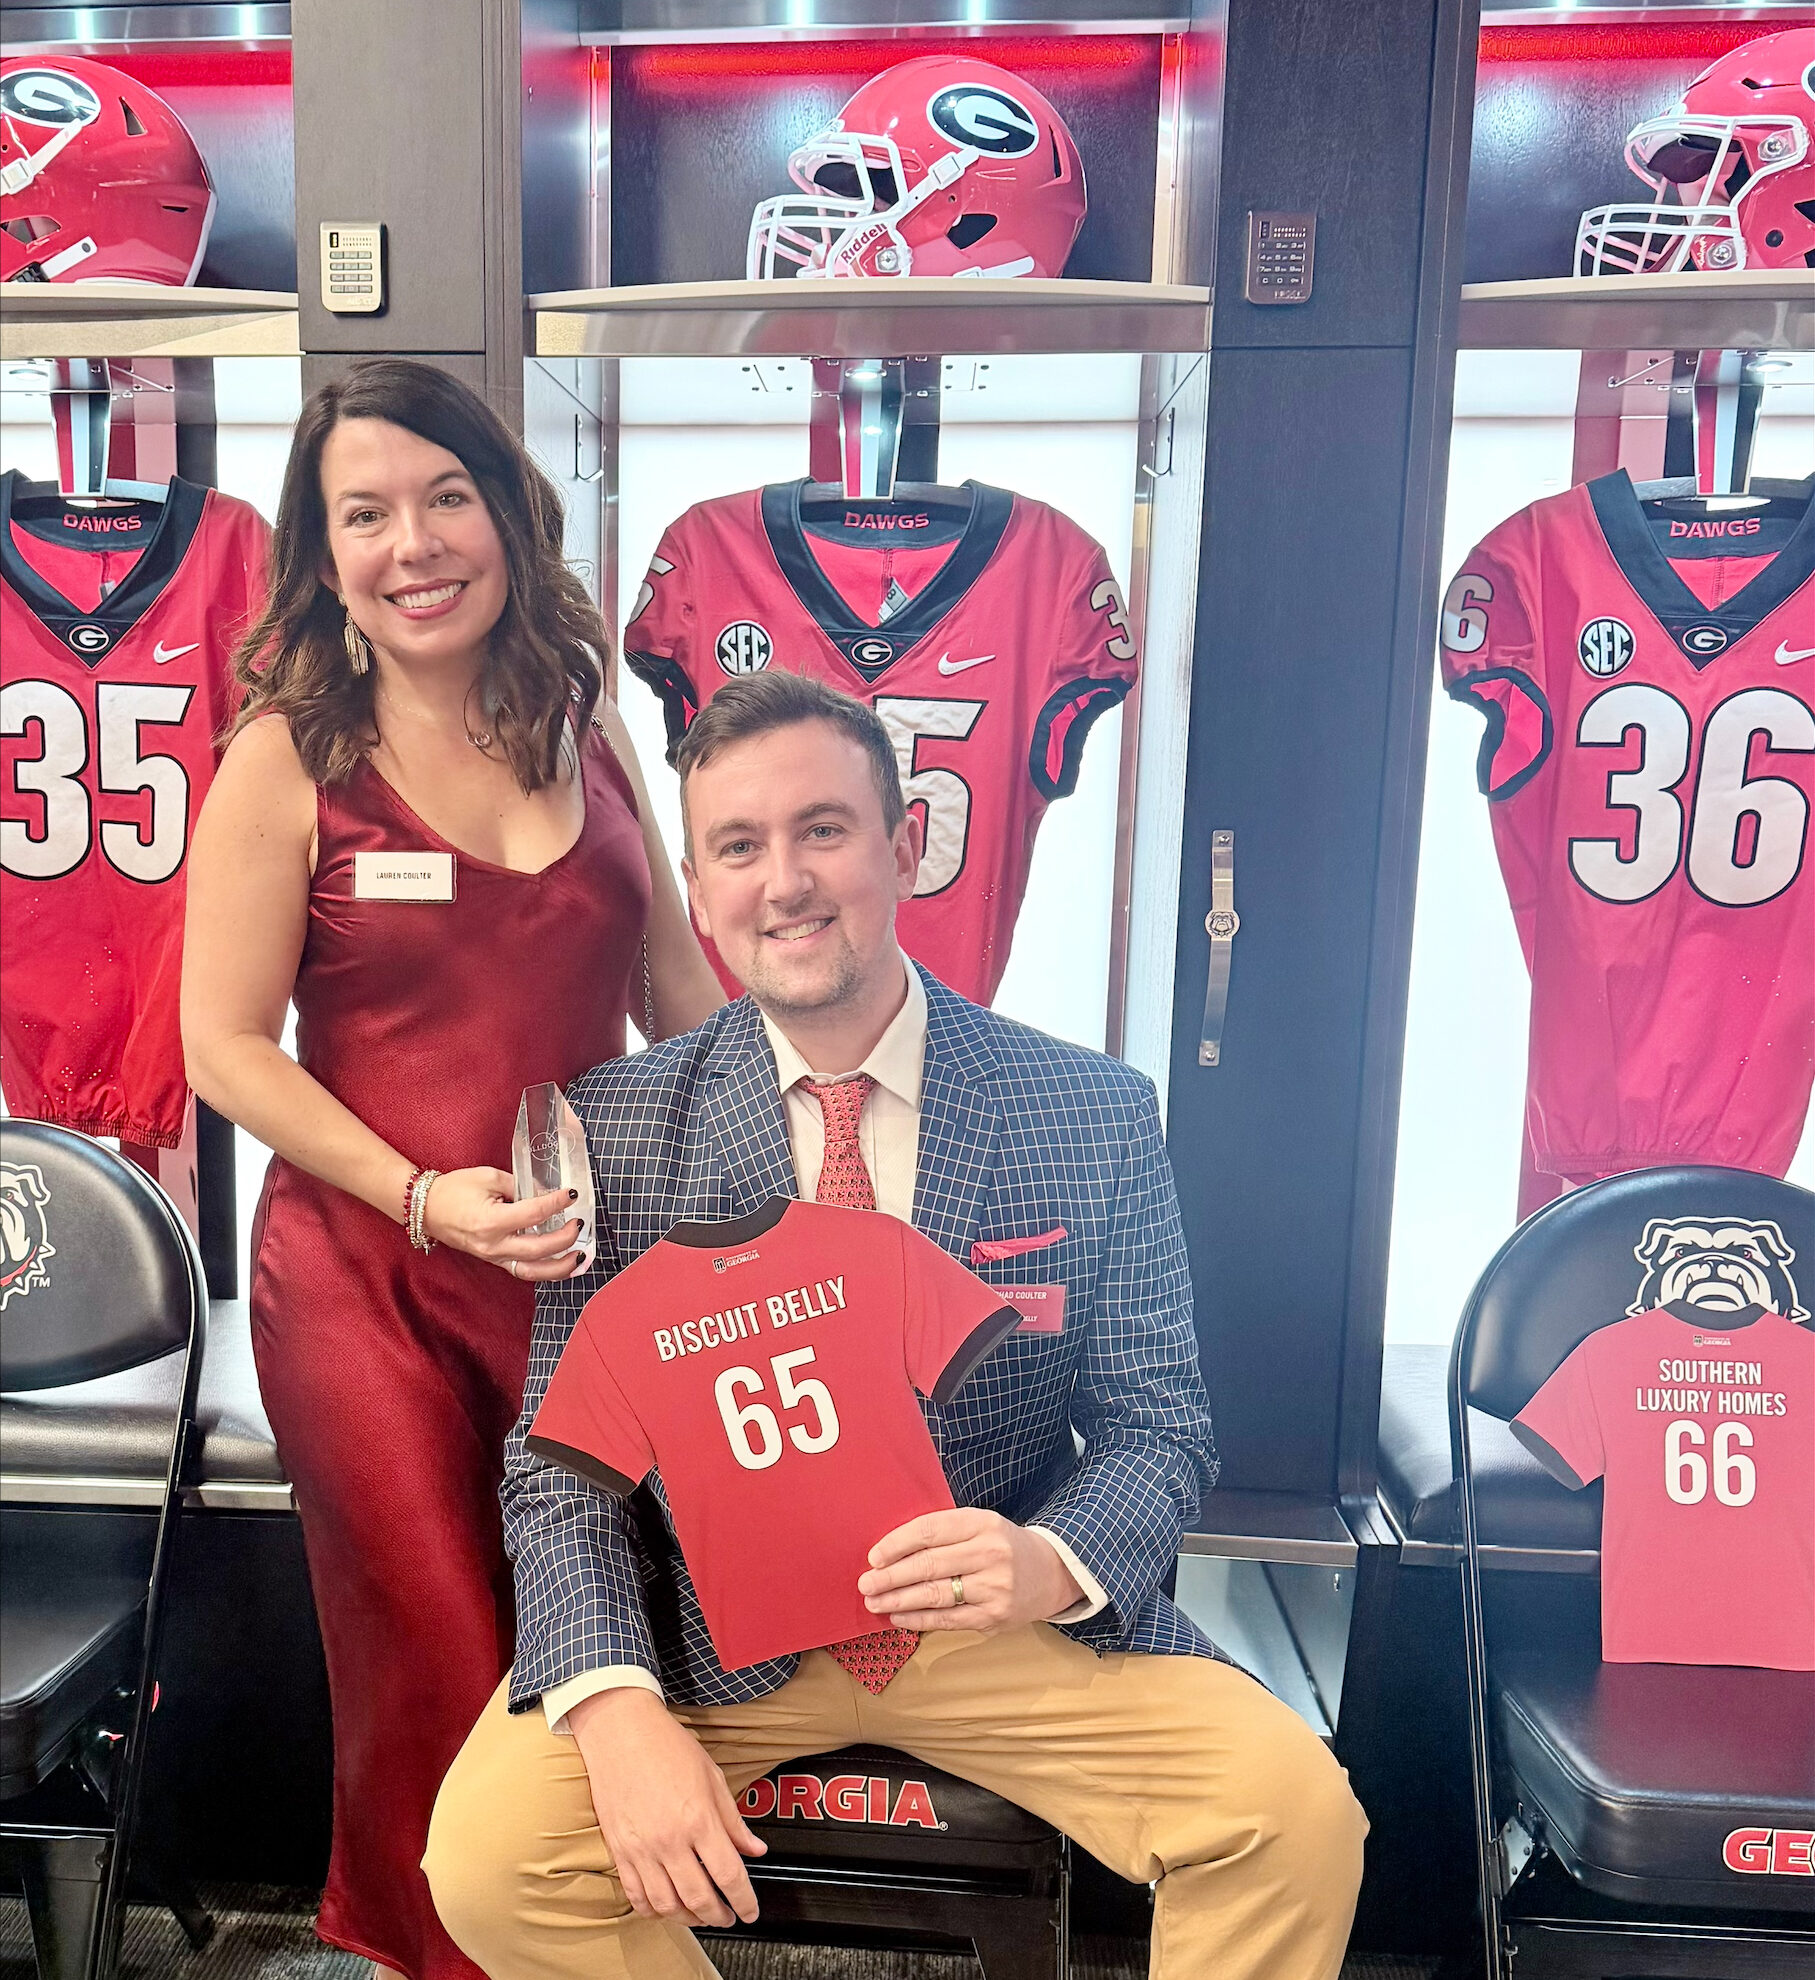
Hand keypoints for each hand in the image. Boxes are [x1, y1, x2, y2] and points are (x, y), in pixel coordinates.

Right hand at [419, 1167, 584, 1279]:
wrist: (425, 1208)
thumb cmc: (454, 1189)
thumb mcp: (489, 1177)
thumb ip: (520, 1186)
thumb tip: (546, 1194)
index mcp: (491, 1221)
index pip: (534, 1214)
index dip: (557, 1203)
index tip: (572, 1194)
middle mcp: (493, 1245)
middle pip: (539, 1249)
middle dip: (565, 1238)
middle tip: (579, 1223)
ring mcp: (492, 1256)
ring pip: (532, 1271)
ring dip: (560, 1267)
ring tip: (580, 1257)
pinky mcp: (493, 1260)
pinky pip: (522, 1270)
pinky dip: (544, 1270)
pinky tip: (561, 1263)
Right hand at [568, 1687, 765, 1928]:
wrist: (621, 1731)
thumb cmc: (666, 1746)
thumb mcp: (712, 1777)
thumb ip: (733, 1820)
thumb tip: (754, 1849)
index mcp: (698, 1819)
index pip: (729, 1875)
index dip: (745, 1900)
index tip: (750, 1910)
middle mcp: (670, 1839)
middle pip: (699, 1898)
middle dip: (719, 1915)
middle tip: (728, 1916)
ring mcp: (641, 1849)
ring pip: (667, 1905)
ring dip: (688, 1918)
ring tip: (700, 1915)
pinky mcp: (619, 1851)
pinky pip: (636, 1895)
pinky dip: (653, 1911)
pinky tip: (666, 1908)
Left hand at [858, 1508, 1082, 1633]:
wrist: (1050, 1573)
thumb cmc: (1002, 1546)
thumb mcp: (980, 1526)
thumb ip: (943, 1534)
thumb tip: (891, 1552)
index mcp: (982, 1523)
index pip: (930, 1530)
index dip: (897, 1543)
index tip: (874, 1556)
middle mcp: (990, 1553)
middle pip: (929, 1564)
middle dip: (891, 1576)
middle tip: (865, 1583)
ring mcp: (994, 1588)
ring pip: (935, 1594)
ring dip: (898, 1600)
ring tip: (874, 1602)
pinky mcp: (993, 1616)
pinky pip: (947, 1619)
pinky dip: (918, 1620)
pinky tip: (898, 1618)